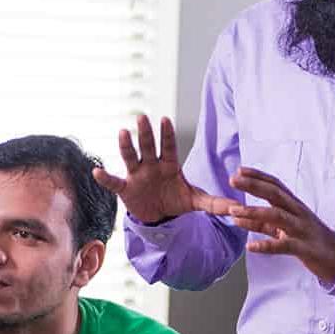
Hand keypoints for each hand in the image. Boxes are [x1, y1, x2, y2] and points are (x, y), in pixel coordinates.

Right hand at [94, 115, 236, 226]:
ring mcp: (137, 175)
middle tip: (142, 117)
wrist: (159, 216)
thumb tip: (237, 208)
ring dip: (126, 146)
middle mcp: (152, 165)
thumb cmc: (176, 201)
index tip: (165, 119)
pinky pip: (114, 182)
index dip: (167, 134)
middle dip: (146, 132)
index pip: (169, 146)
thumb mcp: (196, 201)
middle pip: (148, 146)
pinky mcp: (126, 189)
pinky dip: (106, 178)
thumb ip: (214, 203)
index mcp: (170, 165)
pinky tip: (97, 172)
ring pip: (131, 157)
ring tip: (123, 132)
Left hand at [225, 167, 334, 283]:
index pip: (275, 185)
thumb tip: (236, 217)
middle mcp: (297, 213)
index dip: (258, 176)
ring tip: (234, 212)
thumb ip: (261, 222)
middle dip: (254, 185)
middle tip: (233, 179)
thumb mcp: (284, 228)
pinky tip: (250, 247)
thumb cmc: (308, 238)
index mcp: (294, 205)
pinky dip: (266, 246)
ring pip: (277, 216)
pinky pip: (283, 246)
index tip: (240, 170)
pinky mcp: (303, 248)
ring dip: (254, 212)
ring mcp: (301, 229)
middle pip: (275, 194)